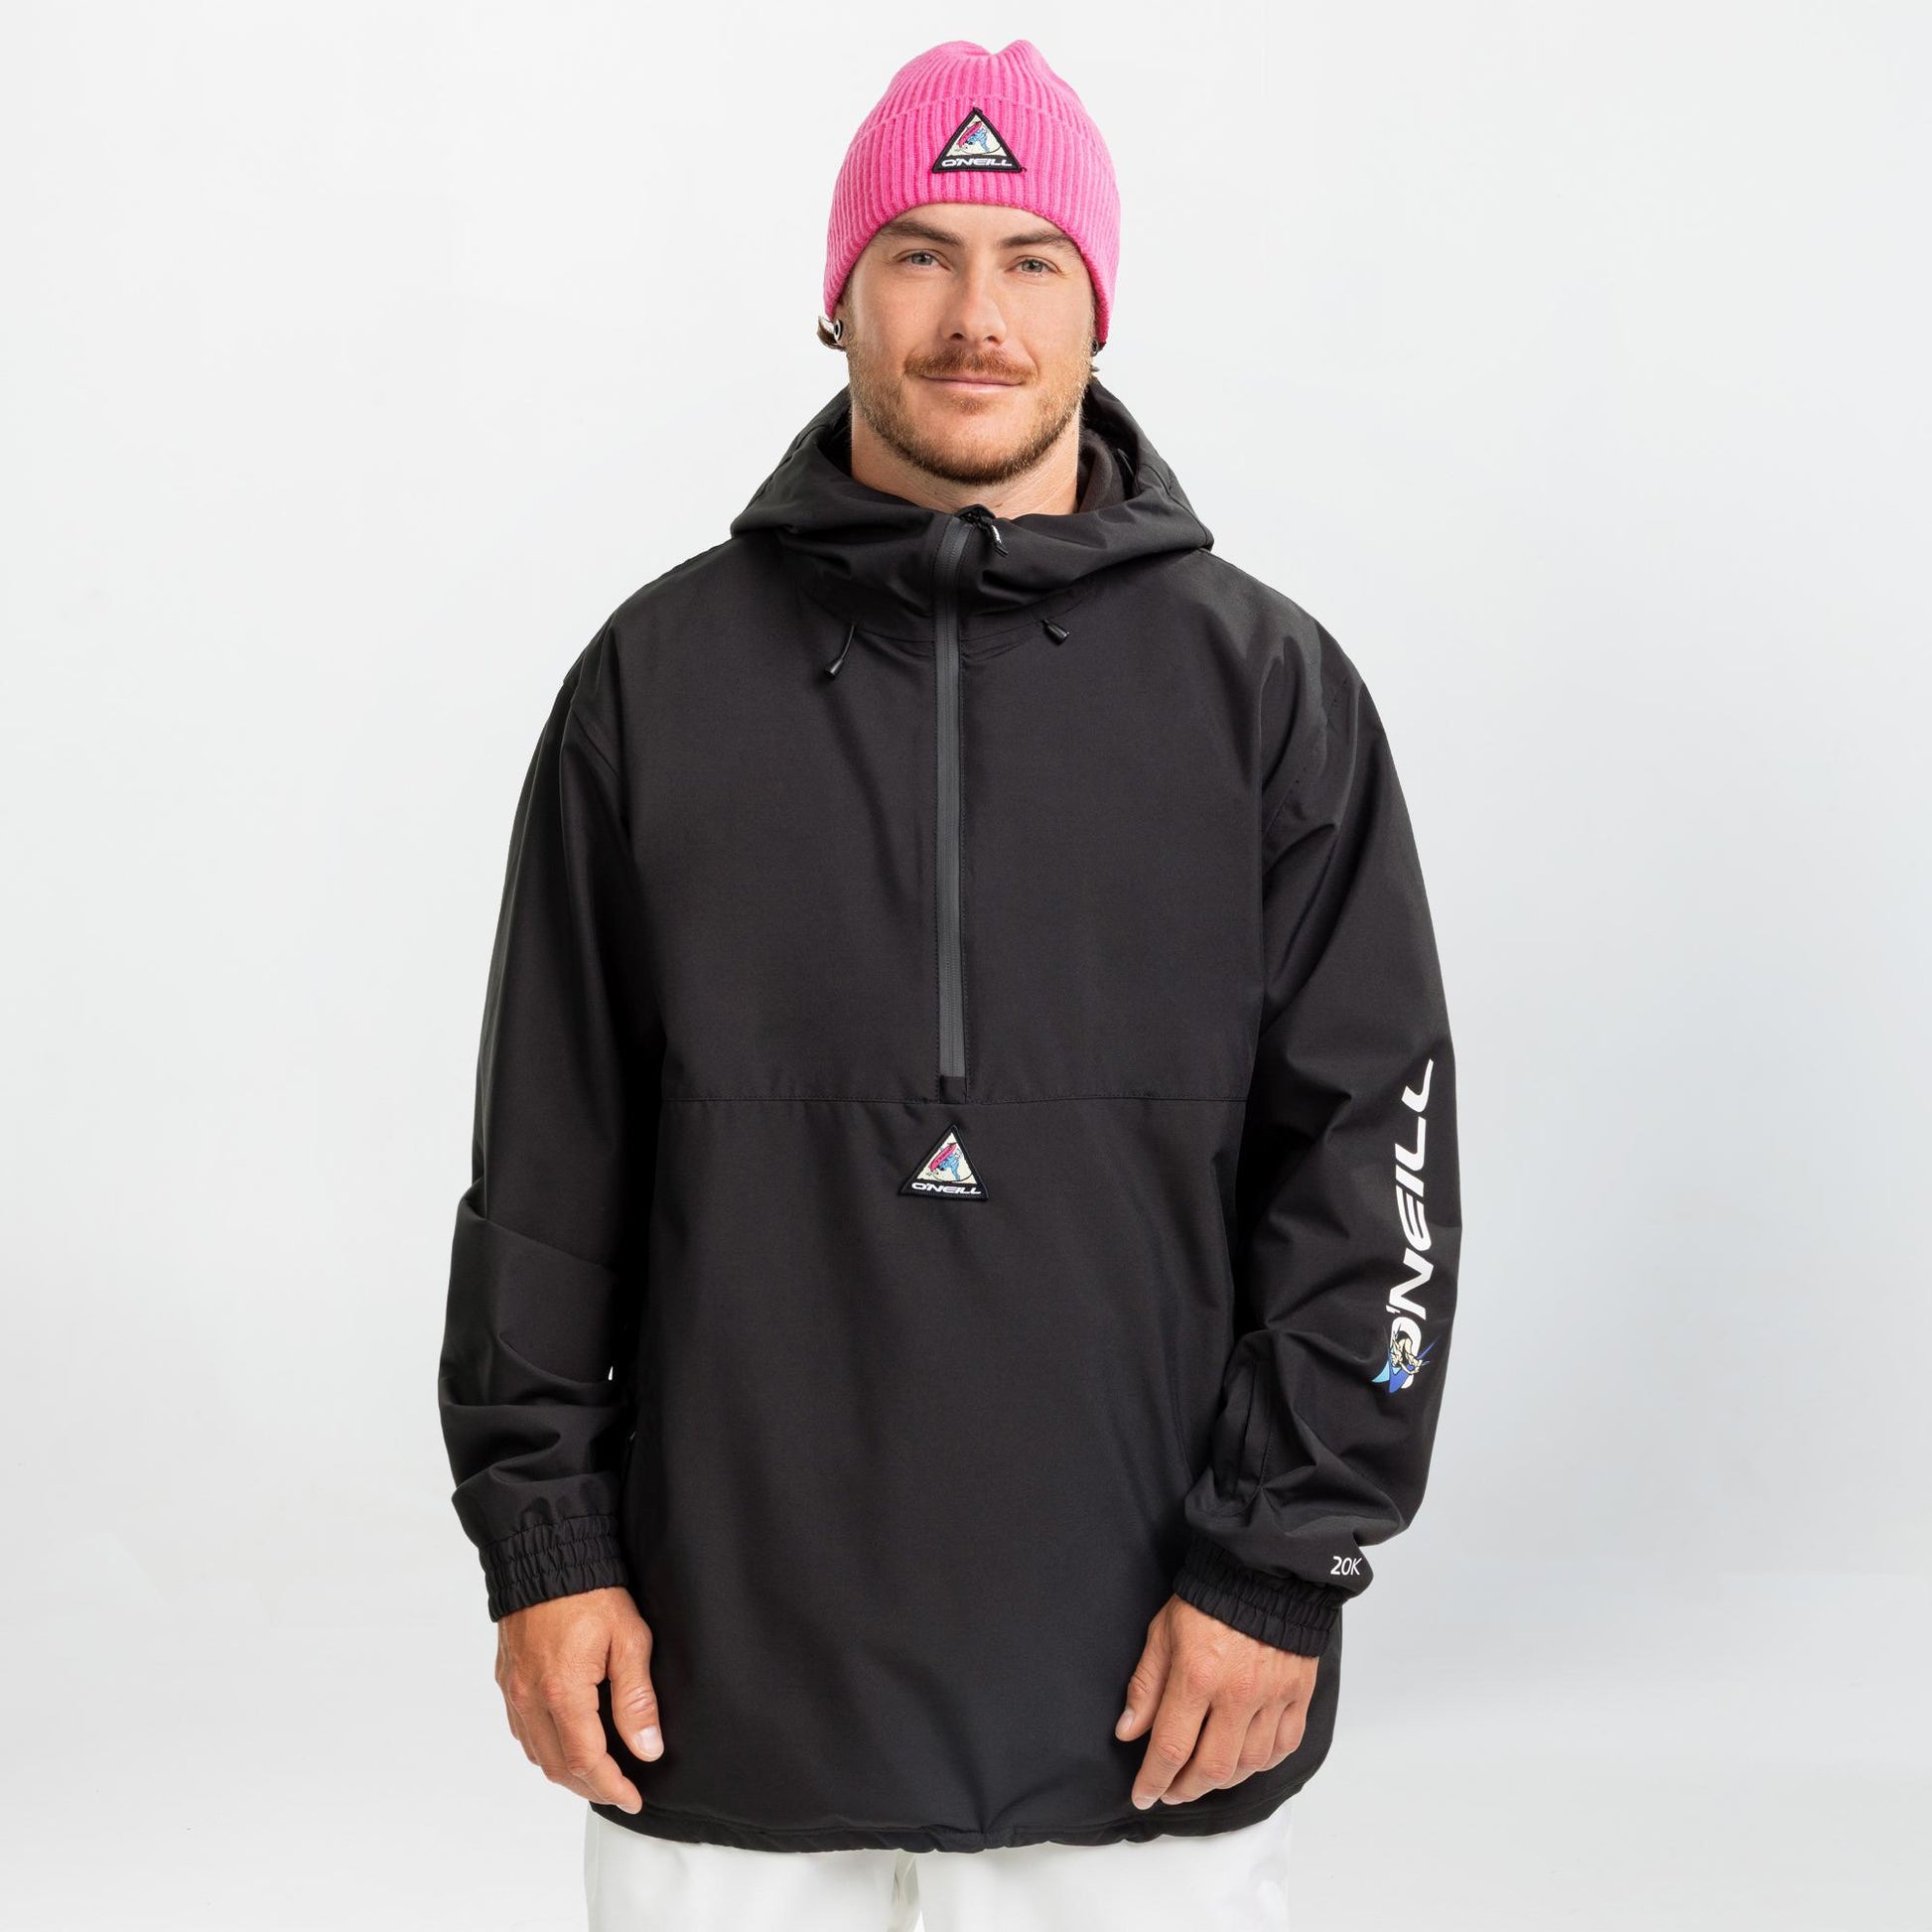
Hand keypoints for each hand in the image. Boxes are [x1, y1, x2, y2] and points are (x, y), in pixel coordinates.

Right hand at [494, 1585, 663, 1813]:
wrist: (546, 1554)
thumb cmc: (591, 1591)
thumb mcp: (629, 1638)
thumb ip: (637, 1699)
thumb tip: (647, 1749)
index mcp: (562, 1692)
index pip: (586, 1762)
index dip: (611, 1787)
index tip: (633, 1798)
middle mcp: (530, 1698)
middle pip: (557, 1768)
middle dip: (591, 1786)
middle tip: (621, 1790)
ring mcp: (514, 1690)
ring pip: (536, 1754)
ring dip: (566, 1772)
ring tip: (598, 1774)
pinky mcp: (507, 1679)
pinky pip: (522, 1731)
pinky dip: (545, 1748)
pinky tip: (565, 1744)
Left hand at [1115, 1593, 1318, 1807]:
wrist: (1264, 1572)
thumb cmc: (1210, 1598)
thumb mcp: (1163, 1632)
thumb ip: (1146, 1685)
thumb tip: (1128, 1732)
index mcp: (1197, 1677)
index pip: (1171, 1748)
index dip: (1153, 1780)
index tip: (1142, 1794)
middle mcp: (1237, 1694)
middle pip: (1211, 1768)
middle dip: (1186, 1789)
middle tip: (1171, 1790)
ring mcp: (1272, 1697)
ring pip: (1248, 1765)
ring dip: (1222, 1781)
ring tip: (1204, 1778)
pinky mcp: (1298, 1694)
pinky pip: (1283, 1747)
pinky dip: (1263, 1763)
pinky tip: (1245, 1761)